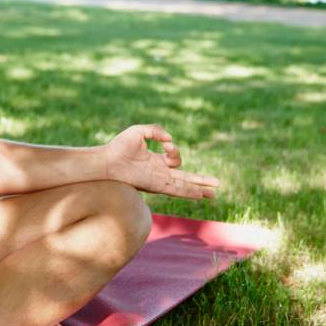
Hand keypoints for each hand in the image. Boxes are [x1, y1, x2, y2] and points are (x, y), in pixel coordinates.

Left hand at [103, 124, 219, 198]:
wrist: (107, 161)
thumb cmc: (118, 146)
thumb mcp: (138, 132)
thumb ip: (155, 131)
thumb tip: (170, 139)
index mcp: (156, 161)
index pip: (174, 159)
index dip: (174, 150)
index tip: (166, 144)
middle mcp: (159, 173)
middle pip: (185, 178)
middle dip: (201, 181)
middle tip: (217, 184)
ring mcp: (159, 180)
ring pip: (184, 186)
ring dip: (199, 189)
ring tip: (214, 194)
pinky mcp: (156, 185)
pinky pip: (176, 190)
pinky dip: (189, 192)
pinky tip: (200, 195)